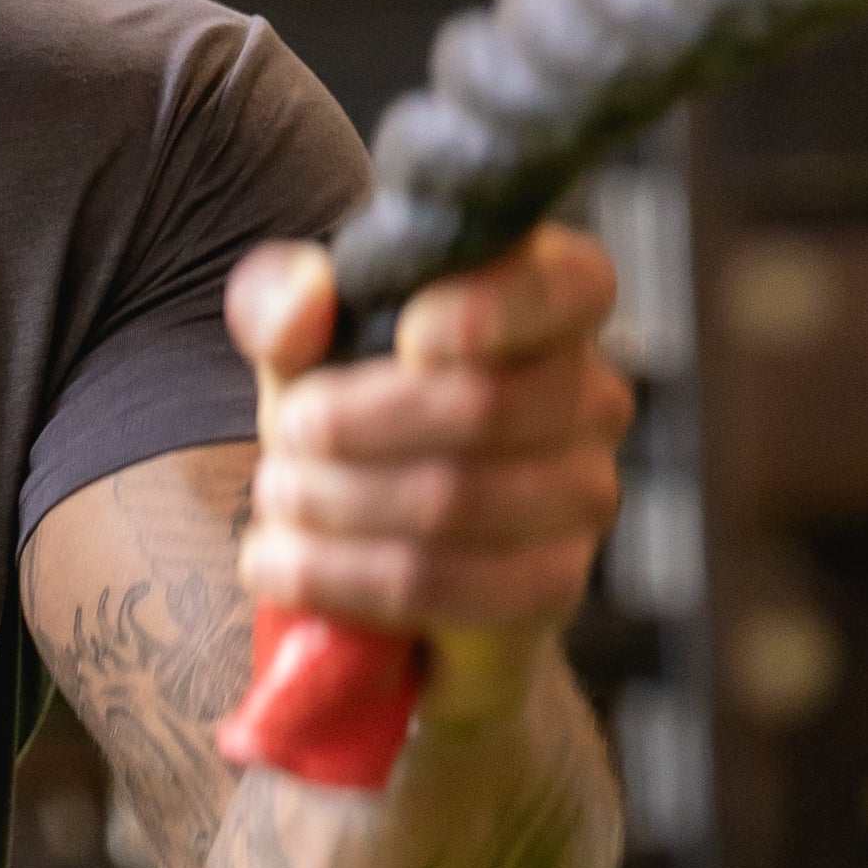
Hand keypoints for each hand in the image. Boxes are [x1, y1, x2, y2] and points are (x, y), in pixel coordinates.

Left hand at [225, 223, 632, 722]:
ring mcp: (582, 493)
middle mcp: (590, 397)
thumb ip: (285, 304)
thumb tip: (305, 300)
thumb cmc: (349, 425)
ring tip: (278, 500)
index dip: (496, 307)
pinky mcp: (552, 582)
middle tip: (284, 436)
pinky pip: (444, 582)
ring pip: (453, 498)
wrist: (368, 555)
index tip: (410, 336)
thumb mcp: (300, 352)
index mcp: (549, 309)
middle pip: (485, 403)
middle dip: (354, 423)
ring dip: (335, 501)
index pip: (574, 285)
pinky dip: (343, 576)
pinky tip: (283, 565)